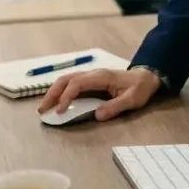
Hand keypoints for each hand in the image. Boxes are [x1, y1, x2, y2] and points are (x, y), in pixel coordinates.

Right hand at [37, 68, 161, 120]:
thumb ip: (115, 107)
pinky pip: (71, 83)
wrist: (147, 77)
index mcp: (101, 77)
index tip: (60, 111)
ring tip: (45, 106)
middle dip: (53, 93)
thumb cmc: (140, 88)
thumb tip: (97, 115)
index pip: (77, 83)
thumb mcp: (132, 100)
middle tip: (42, 109)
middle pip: (67, 79)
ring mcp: (91, 76)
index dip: (66, 96)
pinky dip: (61, 91)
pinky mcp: (91, 81)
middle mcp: (93, 74)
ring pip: (67, 79)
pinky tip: (56, 101)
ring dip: (54, 92)